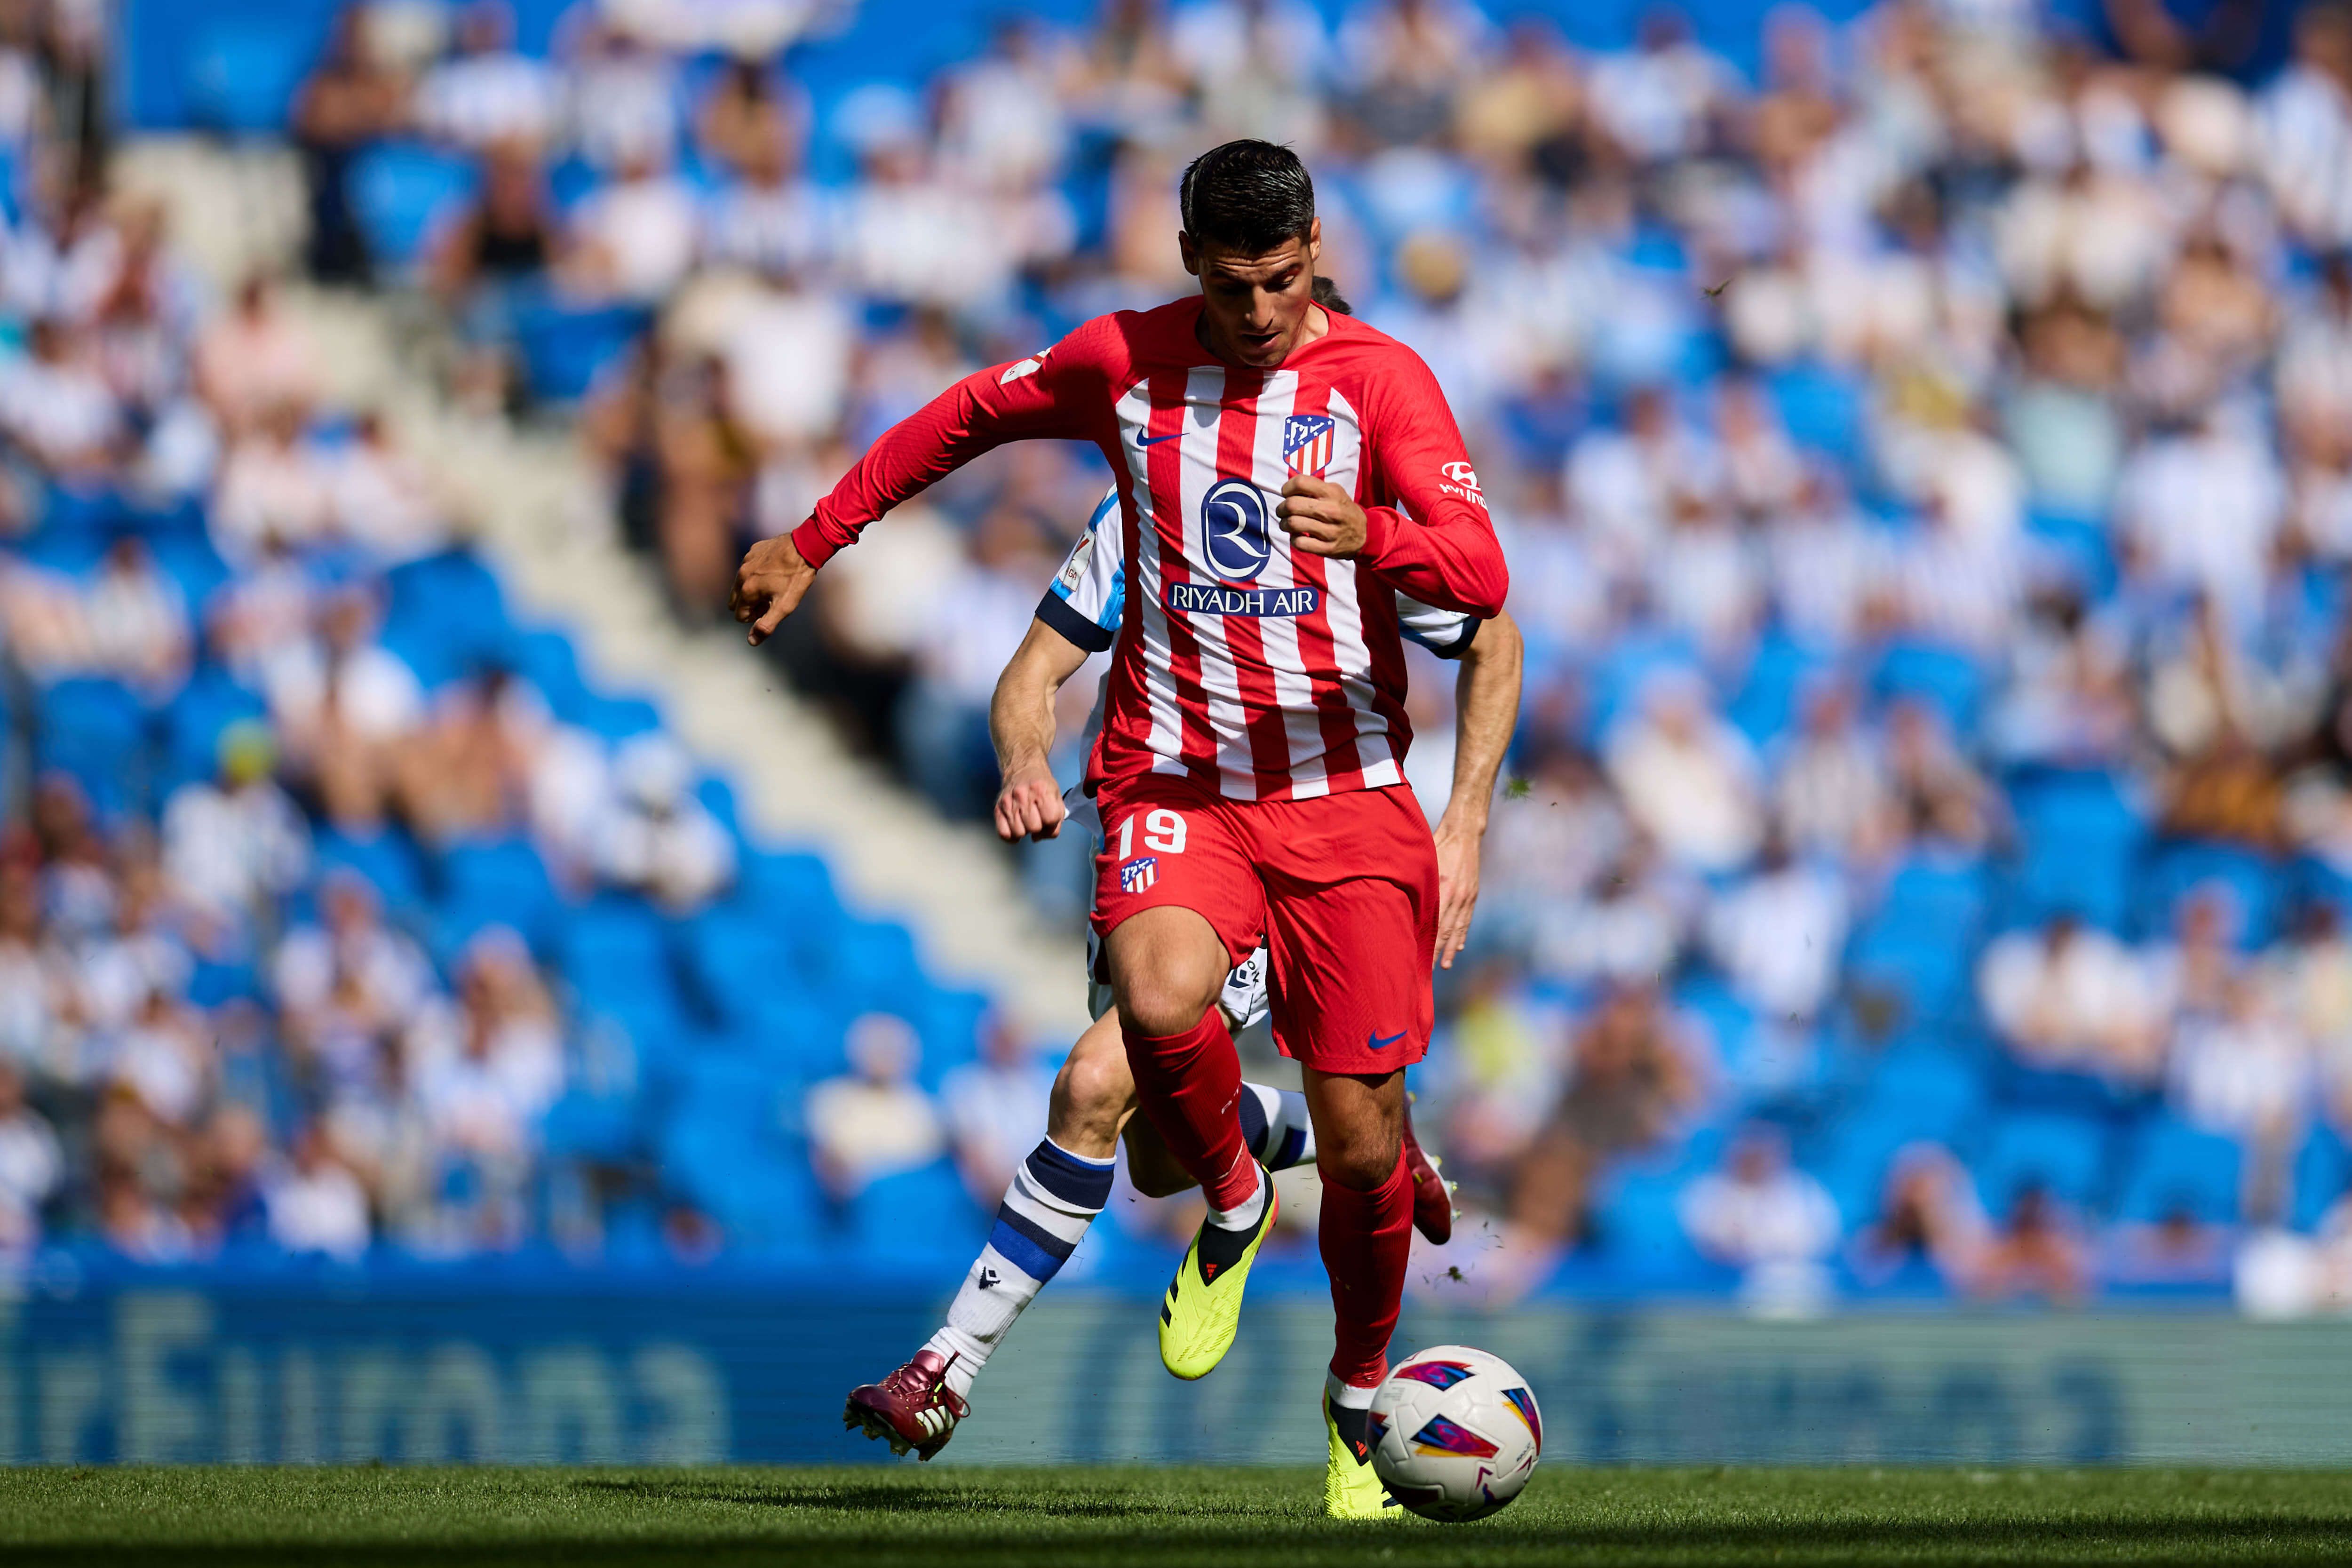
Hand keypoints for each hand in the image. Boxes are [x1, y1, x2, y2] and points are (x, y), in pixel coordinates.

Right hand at [732, 532, 816, 645]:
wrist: (805, 546)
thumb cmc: (796, 578)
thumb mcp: (785, 606)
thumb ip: (766, 625)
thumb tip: (751, 641)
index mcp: (747, 590)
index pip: (739, 616)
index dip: (755, 617)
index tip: (770, 608)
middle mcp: (741, 575)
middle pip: (735, 601)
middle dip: (749, 605)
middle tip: (770, 599)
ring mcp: (746, 560)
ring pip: (740, 584)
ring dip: (752, 590)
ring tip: (773, 585)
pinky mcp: (753, 551)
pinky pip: (748, 568)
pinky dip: (756, 574)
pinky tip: (774, 571)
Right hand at [994, 764, 1066, 842]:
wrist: (1023, 769)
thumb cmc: (1042, 787)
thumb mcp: (1056, 797)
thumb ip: (1056, 820)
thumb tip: (1037, 838)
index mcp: (1042, 790)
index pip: (1051, 818)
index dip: (1052, 823)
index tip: (1049, 818)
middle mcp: (1023, 795)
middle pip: (1034, 827)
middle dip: (1038, 827)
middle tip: (1037, 819)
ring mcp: (1008, 802)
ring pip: (1018, 833)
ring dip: (1025, 831)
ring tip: (1026, 821)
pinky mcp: (998, 808)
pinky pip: (1003, 833)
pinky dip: (1011, 836)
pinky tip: (1016, 828)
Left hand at [1276, 476, 1367, 557]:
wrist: (1365, 533)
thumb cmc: (1343, 509)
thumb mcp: (1335, 491)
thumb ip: (1314, 487)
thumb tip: (1289, 489)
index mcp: (1332, 493)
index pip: (1300, 483)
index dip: (1287, 488)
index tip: (1286, 493)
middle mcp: (1331, 511)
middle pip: (1292, 505)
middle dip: (1281, 508)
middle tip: (1282, 511)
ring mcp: (1330, 531)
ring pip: (1293, 524)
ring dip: (1284, 524)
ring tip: (1287, 524)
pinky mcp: (1327, 548)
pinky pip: (1299, 543)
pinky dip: (1294, 539)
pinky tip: (1297, 536)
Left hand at [1431, 812, 1483, 969]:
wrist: (1464, 832)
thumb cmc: (1438, 844)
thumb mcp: (1423, 862)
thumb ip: (1416, 884)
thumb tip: (1398, 902)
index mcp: (1443, 890)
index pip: (1434, 924)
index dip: (1428, 943)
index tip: (1419, 957)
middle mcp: (1457, 897)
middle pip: (1446, 931)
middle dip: (1438, 952)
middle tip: (1428, 970)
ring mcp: (1467, 896)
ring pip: (1458, 928)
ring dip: (1452, 948)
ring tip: (1446, 965)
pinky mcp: (1473, 894)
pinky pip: (1467, 918)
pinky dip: (1463, 934)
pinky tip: (1459, 946)